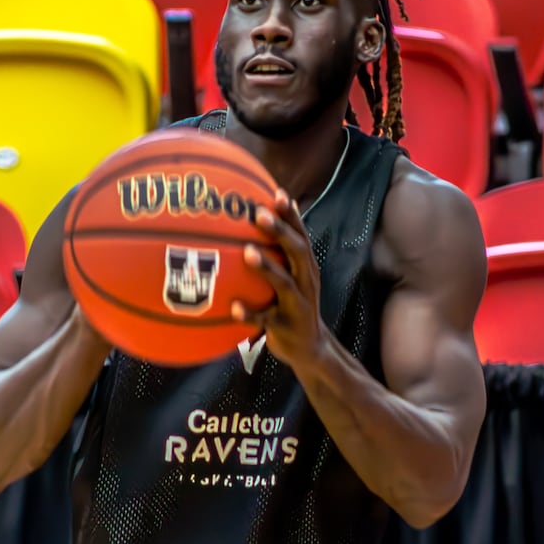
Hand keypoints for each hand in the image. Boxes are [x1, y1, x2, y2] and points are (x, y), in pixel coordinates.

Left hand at [231, 190, 328, 370]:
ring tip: (247, 253)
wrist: (310, 349)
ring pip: (285, 283)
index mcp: (306, 269)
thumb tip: (253, 225)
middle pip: (297, 252)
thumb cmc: (292, 306)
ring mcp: (298, 305)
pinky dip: (250, 314)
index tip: (277, 193)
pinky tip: (233, 307)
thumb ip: (279, 256)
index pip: (301, 236)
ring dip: (267, 268)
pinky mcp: (286, 328)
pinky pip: (266, 320)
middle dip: (281, 232)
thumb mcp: (291, 279)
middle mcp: (306, 283)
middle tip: (260, 215)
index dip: (291, 215)